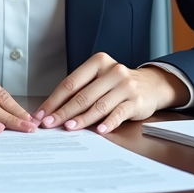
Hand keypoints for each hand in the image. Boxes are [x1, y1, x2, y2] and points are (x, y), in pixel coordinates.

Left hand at [36, 53, 186, 133]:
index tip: (42, 113)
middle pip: (82, 95)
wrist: (151, 85)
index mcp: (98, 62)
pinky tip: (99, 130)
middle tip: (49, 124)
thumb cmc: (117, 84)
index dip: (54, 100)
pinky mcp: (136, 101)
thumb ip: (81, 90)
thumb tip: (53, 110)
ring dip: (82, 119)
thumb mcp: (100, 79)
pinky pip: (119, 113)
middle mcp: (112, 71)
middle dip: (63, 112)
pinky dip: (108, 122)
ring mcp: (125, 86)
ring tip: (68, 127)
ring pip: (99, 105)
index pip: (71, 83)